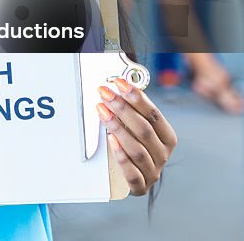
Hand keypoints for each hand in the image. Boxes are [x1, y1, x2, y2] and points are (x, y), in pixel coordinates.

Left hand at [97, 77, 176, 195]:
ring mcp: (152, 171)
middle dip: (123, 109)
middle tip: (105, 94)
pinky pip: (132, 174)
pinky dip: (121, 156)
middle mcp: (163, 154)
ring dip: (118, 128)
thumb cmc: (132, 145)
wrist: (128, 177)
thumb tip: (119, 83)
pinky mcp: (140, 186)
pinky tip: (111, 141)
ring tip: (103, 112)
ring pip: (137, 150)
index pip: (154, 115)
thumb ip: (131, 109)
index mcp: (167, 138)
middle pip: (145, 130)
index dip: (137, 98)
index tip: (120, 83)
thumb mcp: (134, 127)